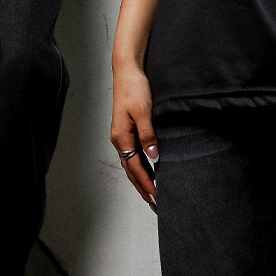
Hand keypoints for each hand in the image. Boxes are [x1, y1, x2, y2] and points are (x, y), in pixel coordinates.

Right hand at [111, 63, 157, 210]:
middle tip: (155, 204)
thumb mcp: (143, 111)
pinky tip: (148, 172)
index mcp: (121, 137)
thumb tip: (154, 156)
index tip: (156, 197)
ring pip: (131, 164)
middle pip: (131, 170)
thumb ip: (148, 134)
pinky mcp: (127, 131)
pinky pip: (133, 155)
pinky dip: (140, 168)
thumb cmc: (134, 89)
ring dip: (141, 180)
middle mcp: (120, 139)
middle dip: (142, 188)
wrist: (127, 72)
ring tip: (151, 194)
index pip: (135, 167)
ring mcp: (122, 136)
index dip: (146, 183)